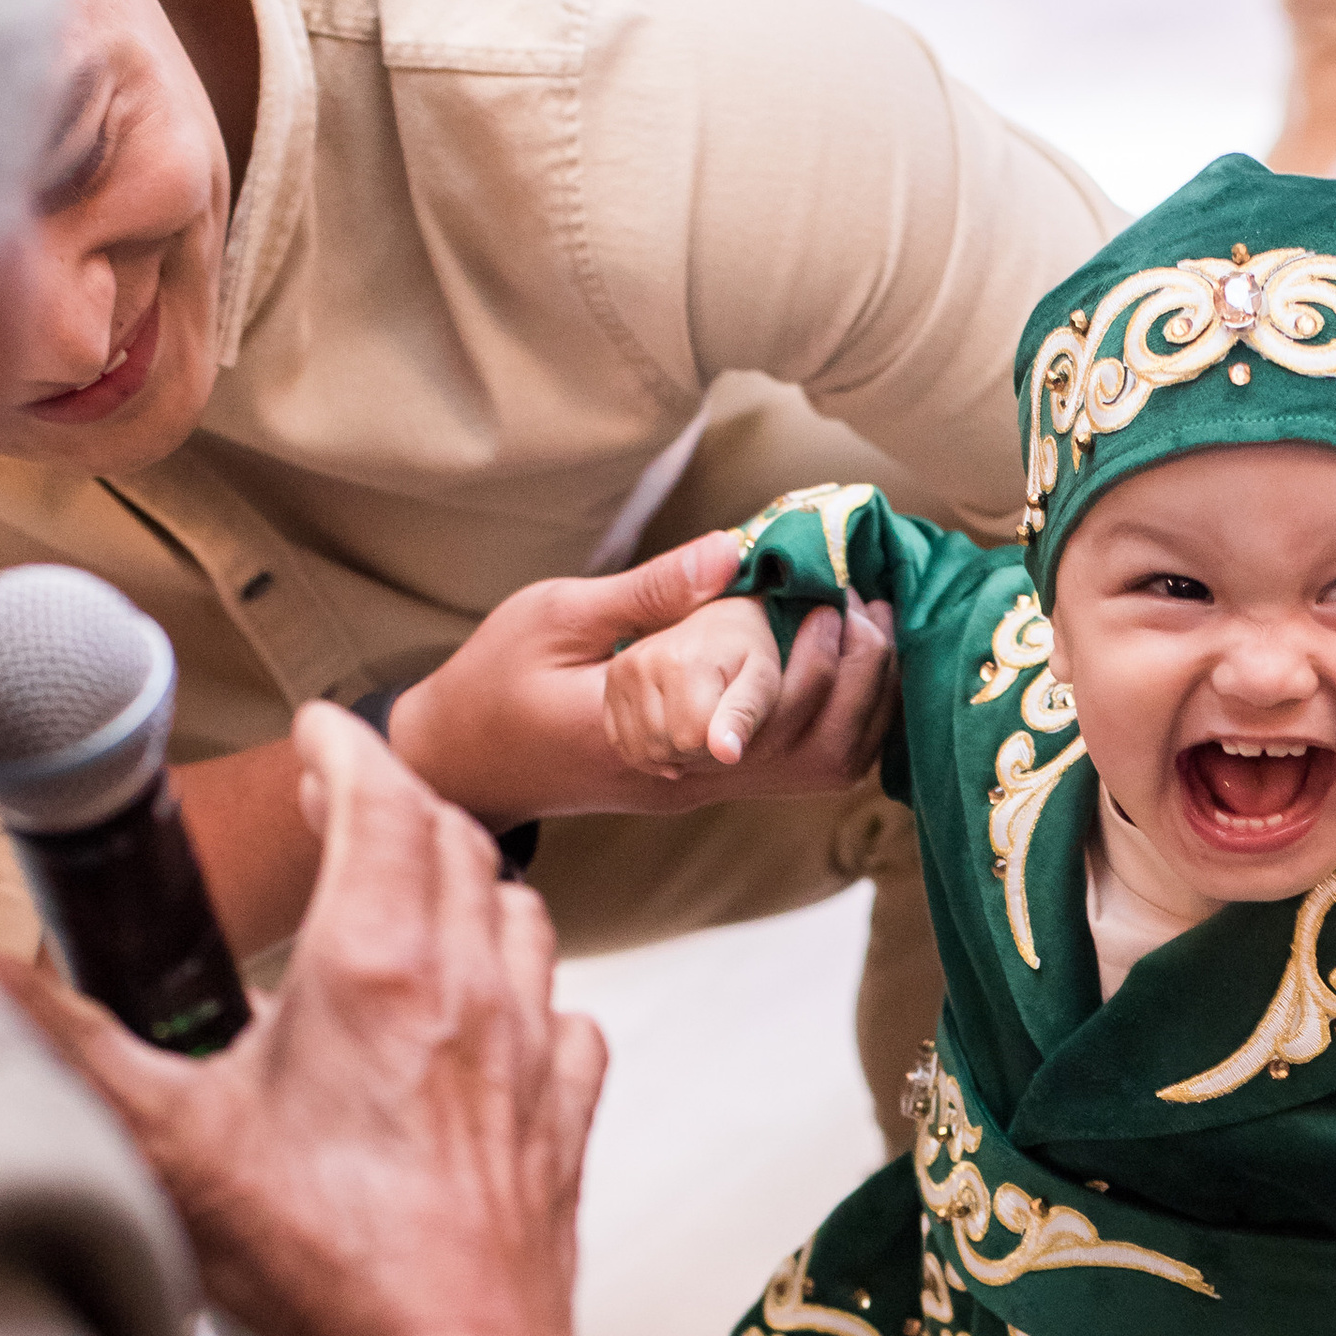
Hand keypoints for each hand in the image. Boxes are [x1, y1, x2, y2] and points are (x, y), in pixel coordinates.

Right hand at [0, 704, 610, 1335]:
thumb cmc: (328, 1266)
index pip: (382, 800)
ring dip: (470, 887)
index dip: (348, 749)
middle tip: (347, 804)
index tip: (320, 732)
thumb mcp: (166, 1144)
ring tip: (415, 897)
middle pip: (458, 844)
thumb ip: (72, 1045)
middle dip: (401, 805)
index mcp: (376, 966)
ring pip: (523, 917)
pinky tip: (491, 1021)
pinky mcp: (564, 1118)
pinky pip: (567, 1018)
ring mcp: (530, 1052)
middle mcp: (470, 989)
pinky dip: (530, 992)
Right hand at [390, 530, 896, 824]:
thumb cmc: (495, 681)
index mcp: (646, 737)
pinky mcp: (707, 781)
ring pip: (818, 768)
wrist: (464, 760)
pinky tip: (847, 661)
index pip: (760, 718)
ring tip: (871, 625)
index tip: (830, 598)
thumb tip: (730, 550)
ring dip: (858, 701)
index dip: (811, 663)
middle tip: (869, 601)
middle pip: (813, 750)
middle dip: (855, 674)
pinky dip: (837, 718)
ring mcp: (703, 785)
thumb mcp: (556, 616)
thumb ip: (647, 592)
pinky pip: (797, 766)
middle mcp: (690, 776)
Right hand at [605, 595, 785, 776]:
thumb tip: (726, 754)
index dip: (716, 745)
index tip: (729, 721)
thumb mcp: (762, 683)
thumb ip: (744, 717)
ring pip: (641, 749)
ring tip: (692, 727)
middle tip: (712, 724)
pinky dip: (645, 751)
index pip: (692, 740)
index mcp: (685, 662)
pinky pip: (619, 741)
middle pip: (663, 746)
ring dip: (670, 753)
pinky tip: (668, 737)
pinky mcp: (612, 681)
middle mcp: (645, 663)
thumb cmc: (747, 656)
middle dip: (693, 751)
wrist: (719, 622)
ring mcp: (623, 671)